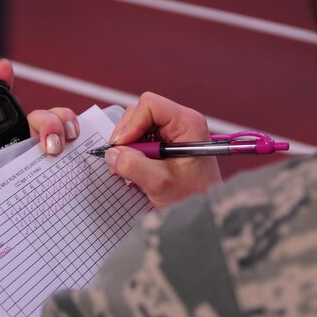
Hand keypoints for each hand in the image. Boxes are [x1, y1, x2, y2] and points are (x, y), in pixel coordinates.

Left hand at [0, 59, 79, 167]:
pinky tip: (76, 141)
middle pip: (40, 114)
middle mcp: (27, 140)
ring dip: (63, 123)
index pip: (3, 107)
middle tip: (47, 144)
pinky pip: (76, 139)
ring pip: (60, 119)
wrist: (11, 238)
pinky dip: (79, 132)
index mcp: (4, 141)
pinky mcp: (66, 160)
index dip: (2, 82)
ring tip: (63, 143)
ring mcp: (48, 148)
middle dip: (47, 119)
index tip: (3, 67)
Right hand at [103, 92, 221, 208]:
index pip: (150, 105)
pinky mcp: (165, 142)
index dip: (132, 123)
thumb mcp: (160, 183)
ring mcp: (172, 131)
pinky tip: (136, 170)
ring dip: (128, 147)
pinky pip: (140, 138)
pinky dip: (132, 153)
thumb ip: (134, 166)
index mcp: (187, 123)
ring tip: (129, 169)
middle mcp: (180, 121)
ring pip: (137, 126)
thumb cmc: (193, 196)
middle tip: (121, 160)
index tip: (122, 146)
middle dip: (127, 137)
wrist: (204, 212)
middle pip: (140, 113)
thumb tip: (112, 153)